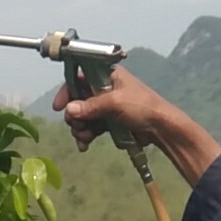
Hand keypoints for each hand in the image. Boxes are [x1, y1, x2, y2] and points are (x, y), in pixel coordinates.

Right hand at [50, 67, 220, 184]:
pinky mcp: (108, 121)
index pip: (78, 78)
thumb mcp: (115, 103)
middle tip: (79, 126)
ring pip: (82, 116)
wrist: (160, 128)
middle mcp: (103, 88)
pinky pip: (90, 127)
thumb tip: (69, 111)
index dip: (67, 91)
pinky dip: (86, 136)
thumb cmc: (142, 107)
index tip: (59, 107)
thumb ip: (91, 106)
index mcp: (106, 75)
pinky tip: (85, 145)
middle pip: (77, 100)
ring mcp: (105, 106)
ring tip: (85, 138)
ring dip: (79, 128)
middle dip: (74, 116)